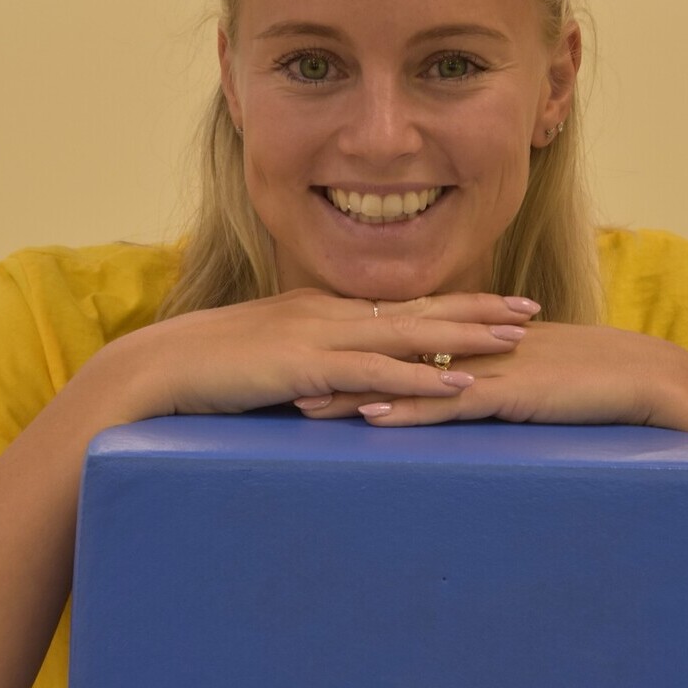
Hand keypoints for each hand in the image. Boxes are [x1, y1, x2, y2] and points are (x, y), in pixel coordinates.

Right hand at [92, 288, 537, 421]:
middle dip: (478, 309)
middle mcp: (330, 314)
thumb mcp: (266, 357)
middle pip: (419, 309)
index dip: (452, 303)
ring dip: (467, 336)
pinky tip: (463, 384)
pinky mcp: (308, 367)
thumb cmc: (207, 370)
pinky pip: (380, 373)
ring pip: (410, 334)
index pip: (401, 304)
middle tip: (529, 310)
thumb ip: (307, 363)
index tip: (495, 303)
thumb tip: (339, 383)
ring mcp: (321, 336)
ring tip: (517, 338)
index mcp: (322, 310)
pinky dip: (426, 377)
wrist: (157, 369)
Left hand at [299, 318, 687, 428]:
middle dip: (335, 367)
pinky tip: (372, 417)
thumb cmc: (587, 380)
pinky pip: (447, 403)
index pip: (399, 340)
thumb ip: (489, 377)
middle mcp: (470, 344)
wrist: (643, 376)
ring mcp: (486, 366)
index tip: (304, 360)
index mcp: (472, 337)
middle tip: (283, 380)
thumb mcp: (527, 373)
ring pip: (406, 377)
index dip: (349, 350)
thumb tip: (458, 392)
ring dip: (354, 390)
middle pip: (388, 353)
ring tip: (304, 403)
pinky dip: (407, 410)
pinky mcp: (507, 393)